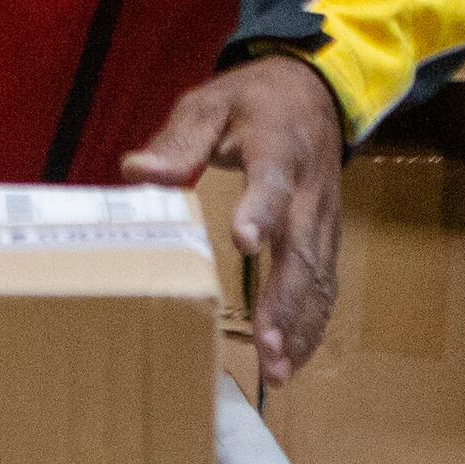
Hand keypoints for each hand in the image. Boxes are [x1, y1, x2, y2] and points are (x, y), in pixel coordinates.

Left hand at [122, 54, 346, 386]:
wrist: (314, 92)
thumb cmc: (254, 100)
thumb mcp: (211, 102)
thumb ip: (179, 140)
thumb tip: (138, 172)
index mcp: (278, 149)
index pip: (271, 182)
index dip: (259, 211)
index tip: (243, 241)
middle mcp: (308, 192)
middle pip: (302, 250)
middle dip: (285, 303)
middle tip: (265, 347)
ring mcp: (322, 219)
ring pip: (318, 278)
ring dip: (300, 327)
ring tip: (278, 372)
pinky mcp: (326, 237)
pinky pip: (325, 285)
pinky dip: (313, 325)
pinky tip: (293, 360)